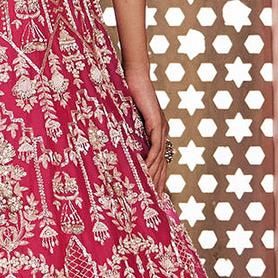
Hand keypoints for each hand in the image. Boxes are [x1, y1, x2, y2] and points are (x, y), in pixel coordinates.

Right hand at [125, 67, 170, 196]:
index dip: (157, 177)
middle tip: (155, 201)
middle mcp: (163, 132)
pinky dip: (151, 160)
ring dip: (155, 176)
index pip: (159, 160)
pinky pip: (155, 147)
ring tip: (150, 191)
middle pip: (163, 164)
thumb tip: (114, 144)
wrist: (135, 77)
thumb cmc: (128, 94)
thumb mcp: (126, 119)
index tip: (154, 193)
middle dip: (159, 183)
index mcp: (157, 132)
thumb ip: (126, 132)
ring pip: (160, 158)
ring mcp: (162, 129)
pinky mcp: (157, 124)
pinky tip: (146, 172)